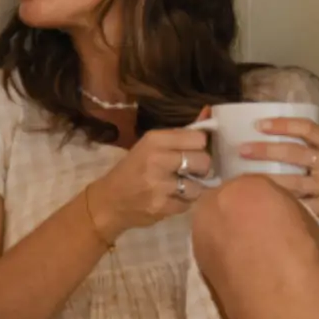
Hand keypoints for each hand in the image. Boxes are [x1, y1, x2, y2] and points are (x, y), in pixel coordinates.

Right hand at [87, 119, 216, 242]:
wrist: (109, 201)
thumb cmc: (132, 170)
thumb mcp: (151, 146)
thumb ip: (181, 134)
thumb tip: (209, 112)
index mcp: (154, 140)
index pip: (198, 138)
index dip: (200, 147)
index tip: (192, 152)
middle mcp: (157, 159)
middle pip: (203, 161)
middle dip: (200, 168)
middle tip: (189, 172)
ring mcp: (159, 185)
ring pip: (198, 185)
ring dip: (192, 188)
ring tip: (179, 187)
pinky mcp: (161, 207)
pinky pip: (188, 204)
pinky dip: (183, 203)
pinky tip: (170, 199)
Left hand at [240, 116, 318, 242]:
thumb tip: (282, 134)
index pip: (307, 128)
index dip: (282, 125)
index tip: (259, 125)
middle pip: (294, 153)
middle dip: (265, 150)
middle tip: (243, 149)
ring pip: (292, 181)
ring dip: (267, 178)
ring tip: (245, 176)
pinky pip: (300, 205)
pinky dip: (282, 202)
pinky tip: (265, 200)